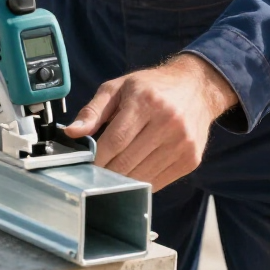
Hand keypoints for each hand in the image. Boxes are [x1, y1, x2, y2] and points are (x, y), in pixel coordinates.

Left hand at [63, 54, 238, 191]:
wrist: (196, 88)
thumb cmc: (152, 87)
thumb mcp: (118, 87)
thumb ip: (93, 110)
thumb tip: (73, 132)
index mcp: (146, 101)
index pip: (115, 140)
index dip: (97, 157)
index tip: (86, 164)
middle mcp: (167, 122)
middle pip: (127, 162)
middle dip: (106, 171)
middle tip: (95, 171)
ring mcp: (182, 143)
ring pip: (141, 177)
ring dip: (122, 180)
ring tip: (112, 172)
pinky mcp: (190, 159)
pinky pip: (158, 182)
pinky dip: (140, 182)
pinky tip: (133, 172)